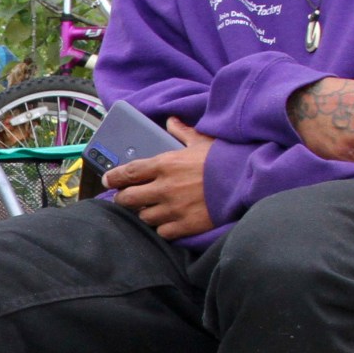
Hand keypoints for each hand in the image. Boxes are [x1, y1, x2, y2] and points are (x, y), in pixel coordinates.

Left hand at [105, 119, 214, 238]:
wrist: (245, 181)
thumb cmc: (223, 159)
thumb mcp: (201, 141)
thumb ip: (181, 132)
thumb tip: (171, 121)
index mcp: (164, 165)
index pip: (128, 173)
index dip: (114, 178)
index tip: (108, 180)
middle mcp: (163, 188)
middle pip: (128, 199)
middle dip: (123, 199)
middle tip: (125, 198)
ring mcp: (173, 209)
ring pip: (144, 217)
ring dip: (145, 214)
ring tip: (151, 210)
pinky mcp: (185, 225)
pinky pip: (163, 232)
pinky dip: (163, 228)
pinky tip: (168, 223)